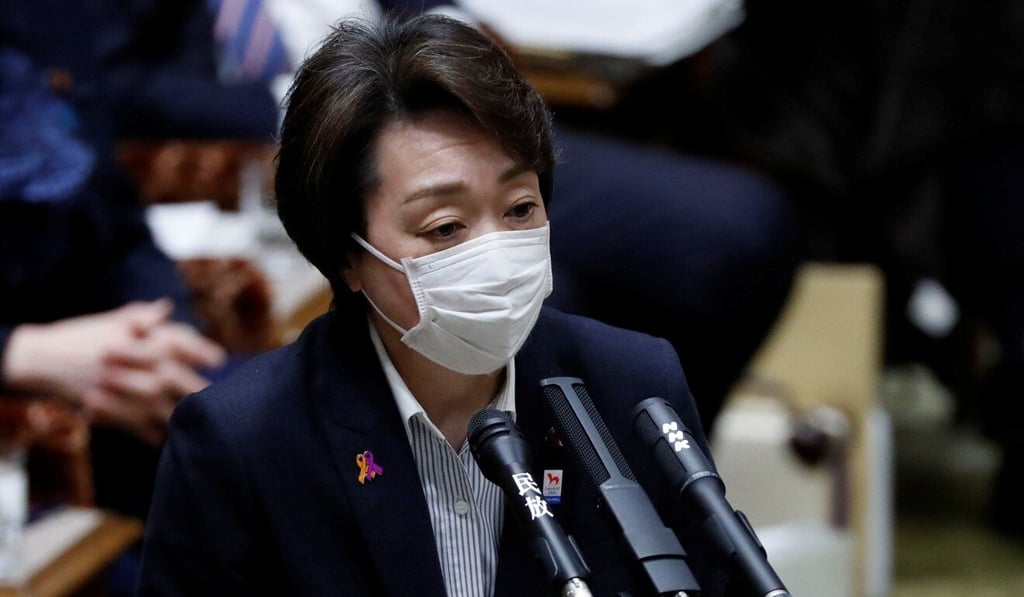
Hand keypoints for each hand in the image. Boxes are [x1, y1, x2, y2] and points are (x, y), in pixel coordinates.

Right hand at [2, 299, 225, 443]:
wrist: (41, 359)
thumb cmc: (80, 335)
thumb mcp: (111, 320)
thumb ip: (142, 317)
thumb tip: (165, 308)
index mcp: (140, 338)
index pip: (180, 342)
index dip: (202, 351)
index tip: (219, 360)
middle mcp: (136, 363)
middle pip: (179, 378)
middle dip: (200, 388)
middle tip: (221, 397)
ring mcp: (124, 388)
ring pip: (164, 406)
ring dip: (185, 414)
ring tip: (203, 421)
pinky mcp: (110, 410)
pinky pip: (141, 428)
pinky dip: (157, 434)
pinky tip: (170, 439)